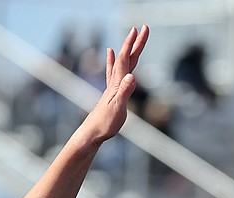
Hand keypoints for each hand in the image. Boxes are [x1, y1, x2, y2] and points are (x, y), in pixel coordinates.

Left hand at [82, 25, 149, 143]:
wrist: (91, 134)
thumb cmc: (104, 124)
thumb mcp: (118, 109)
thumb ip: (125, 92)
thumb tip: (132, 76)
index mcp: (117, 85)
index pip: (125, 60)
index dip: (132, 44)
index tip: (140, 30)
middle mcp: (114, 83)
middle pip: (125, 59)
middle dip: (134, 43)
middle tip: (142, 28)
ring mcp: (112, 87)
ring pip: (121, 63)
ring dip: (126, 49)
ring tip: (129, 37)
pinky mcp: (111, 93)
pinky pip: (113, 72)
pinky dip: (113, 61)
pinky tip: (109, 54)